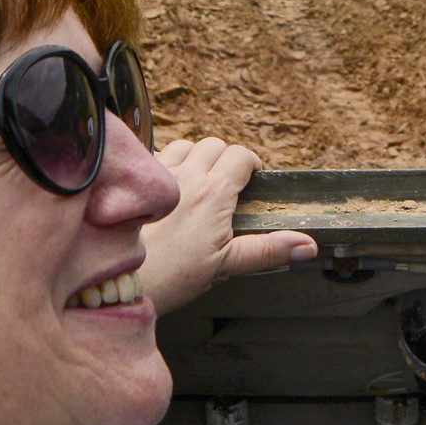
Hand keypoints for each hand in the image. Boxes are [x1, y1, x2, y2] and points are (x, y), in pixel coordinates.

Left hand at [136, 134, 314, 311]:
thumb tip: (308, 245)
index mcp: (214, 193)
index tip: (252, 180)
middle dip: (225, 158)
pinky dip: (168, 163)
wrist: (117, 279)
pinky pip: (157, 155)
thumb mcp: (225, 266)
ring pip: (186, 145)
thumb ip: (267, 250)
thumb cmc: (171, 276)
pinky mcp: (135, 179)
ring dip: (196, 157)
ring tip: (198, 182)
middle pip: (214, 144)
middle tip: (227, 185)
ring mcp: (158, 173)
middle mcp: (187, 175)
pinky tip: (166, 188)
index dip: (251, 165)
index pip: (241, 156)